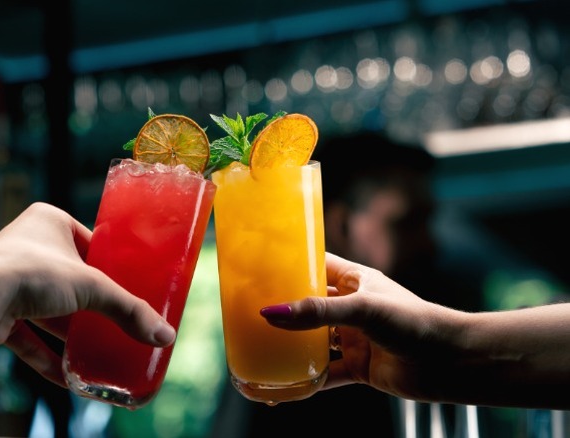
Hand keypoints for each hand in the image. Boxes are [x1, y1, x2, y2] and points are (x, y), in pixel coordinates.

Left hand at [0, 202, 175, 386]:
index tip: (129, 283)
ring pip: (49, 310)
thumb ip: (128, 310)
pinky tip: (68, 376)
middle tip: (118, 320)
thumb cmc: (31, 272)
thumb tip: (164, 336)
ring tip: (99, 350)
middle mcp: (27, 246)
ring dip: (70, 333)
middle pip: (70, 280)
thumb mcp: (91, 286)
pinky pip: (29, 337)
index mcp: (50, 222)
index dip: (108, 264)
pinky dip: (47, 356)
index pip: (88, 242)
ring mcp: (10, 281)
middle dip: (90, 304)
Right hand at [259, 252, 569, 408]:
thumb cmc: (417, 322)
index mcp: (353, 280)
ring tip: (257, 355)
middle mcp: (351, 307)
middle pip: (305, 307)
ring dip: (288, 350)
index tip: (254, 269)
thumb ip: (318, 312)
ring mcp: (354, 337)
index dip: (285, 265)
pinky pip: (325, 373)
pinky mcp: (359, 367)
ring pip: (312, 342)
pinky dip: (305, 380)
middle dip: (279, 313)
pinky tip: (283, 388)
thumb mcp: (364, 309)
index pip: (312, 264)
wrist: (454, 364)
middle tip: (246, 317)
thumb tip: (271, 314)